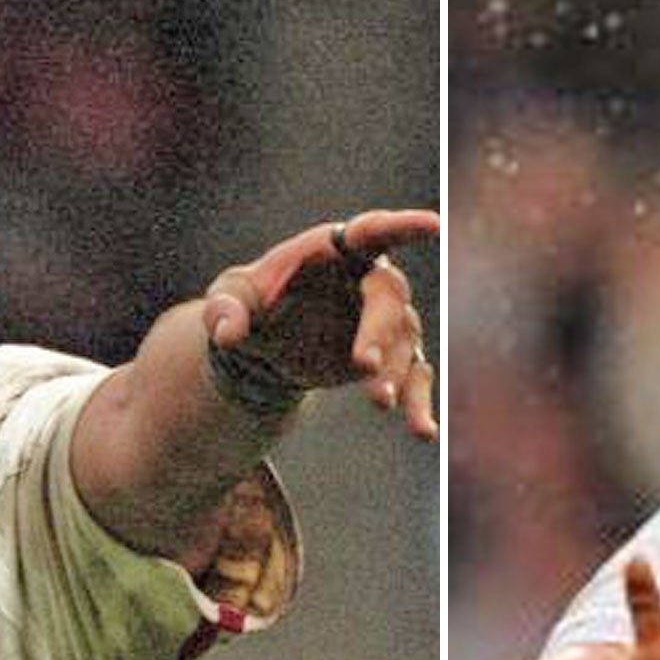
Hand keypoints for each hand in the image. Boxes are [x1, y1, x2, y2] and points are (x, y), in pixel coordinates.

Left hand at [202, 209, 438, 437]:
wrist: (267, 345)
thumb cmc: (252, 305)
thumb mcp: (229, 300)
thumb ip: (224, 310)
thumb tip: (228, 334)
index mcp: (336, 250)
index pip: (373, 232)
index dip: (405, 227)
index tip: (434, 227)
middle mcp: (370, 280)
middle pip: (389, 298)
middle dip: (379, 331)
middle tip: (364, 365)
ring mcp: (386, 320)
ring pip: (404, 342)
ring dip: (396, 373)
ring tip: (379, 403)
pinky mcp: (392, 358)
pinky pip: (414, 378)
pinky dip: (419, 405)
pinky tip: (424, 432)